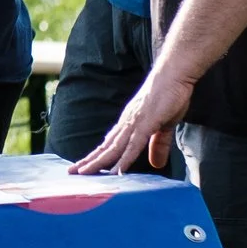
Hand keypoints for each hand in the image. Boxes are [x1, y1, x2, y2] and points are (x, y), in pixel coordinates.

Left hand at [70, 64, 194, 174]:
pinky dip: (125, 159)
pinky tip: (118, 171)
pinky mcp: (146, 123)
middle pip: (105, 146)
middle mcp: (127, 123)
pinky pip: (133, 145)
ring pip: (114, 147)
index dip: (96, 155)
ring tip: (86, 173)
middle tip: (72, 172)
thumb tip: (155, 164)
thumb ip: (158, 145)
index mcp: (129, 123)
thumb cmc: (169, 96)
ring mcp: (134, 123)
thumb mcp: (164, 126)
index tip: (84, 166)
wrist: (174, 74)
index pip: (109, 143)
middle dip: (89, 160)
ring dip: (99, 162)